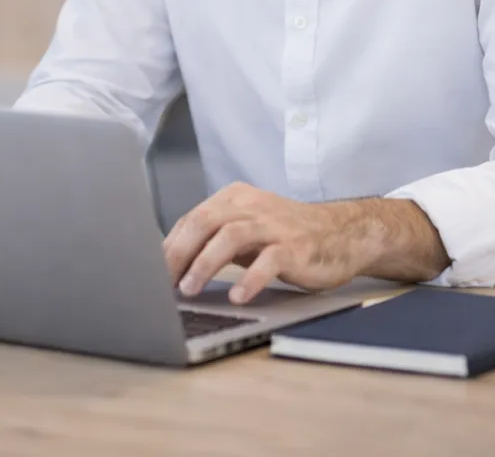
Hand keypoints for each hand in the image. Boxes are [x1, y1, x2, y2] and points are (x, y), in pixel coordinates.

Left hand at [164, 183, 448, 303]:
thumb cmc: (287, 235)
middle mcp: (251, 206)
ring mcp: (274, 225)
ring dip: (205, 264)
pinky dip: (250, 279)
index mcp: (234, 198)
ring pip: (230, 236)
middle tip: (162, 280)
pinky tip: (238, 296)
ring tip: (190, 289)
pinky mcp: (295, 247)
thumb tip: (172, 263)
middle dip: (178, 252)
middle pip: (204, 222)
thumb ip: (215, 239)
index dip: (169, 245)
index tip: (150, 270)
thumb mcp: (247, 229)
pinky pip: (269, 261)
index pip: (192, 218)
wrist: (343, 233)